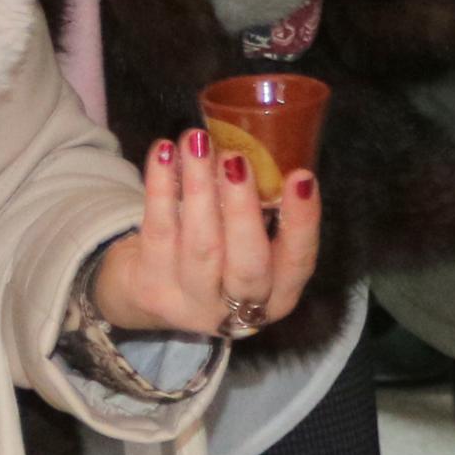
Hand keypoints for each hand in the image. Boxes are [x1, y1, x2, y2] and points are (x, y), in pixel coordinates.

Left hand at [87, 128, 325, 337]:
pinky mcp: (152, 290)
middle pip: (246, 265)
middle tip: (236, 160)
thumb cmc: (218, 253)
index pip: (297, 262)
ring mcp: (192, 304)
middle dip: (242, 209)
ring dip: (199, 188)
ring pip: (199, 247)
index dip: (302, 222)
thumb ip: (262, 212)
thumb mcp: (247, 243)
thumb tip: (264, 148)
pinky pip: (158, 233)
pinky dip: (160, 189)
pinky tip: (163, 154)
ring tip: (197, 143)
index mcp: (277, 295)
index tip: (301, 176)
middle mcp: (239, 311)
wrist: (154, 293)